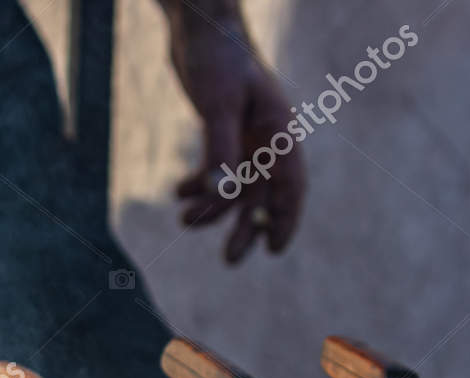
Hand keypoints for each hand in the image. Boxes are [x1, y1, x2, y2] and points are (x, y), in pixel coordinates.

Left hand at [163, 2, 305, 262]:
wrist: (199, 24)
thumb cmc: (216, 58)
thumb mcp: (218, 106)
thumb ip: (220, 151)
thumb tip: (221, 199)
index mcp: (279, 130)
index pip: (291, 184)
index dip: (286, 219)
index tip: (274, 249)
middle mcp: (266, 137)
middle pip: (262, 193)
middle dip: (246, 227)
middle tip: (230, 261)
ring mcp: (245, 134)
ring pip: (235, 184)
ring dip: (213, 207)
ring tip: (185, 223)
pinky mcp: (222, 128)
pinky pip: (216, 167)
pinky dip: (199, 183)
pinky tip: (178, 194)